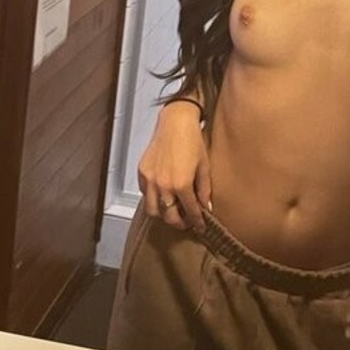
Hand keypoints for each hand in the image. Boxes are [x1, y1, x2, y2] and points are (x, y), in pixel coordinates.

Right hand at [137, 101, 211, 232]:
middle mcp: (163, 185)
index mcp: (181, 185)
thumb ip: (204, 190)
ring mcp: (150, 180)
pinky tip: (163, 194)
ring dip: (163, 214)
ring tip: (172, 210)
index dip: (196, 222)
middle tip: (186, 221)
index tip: (200, 227)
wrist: (175, 123)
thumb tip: (206, 208)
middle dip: (179, 222)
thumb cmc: (192, 141)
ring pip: (152, 210)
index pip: (190, 212)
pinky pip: (145, 194)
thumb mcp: (204, 167)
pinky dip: (153, 199)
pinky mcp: (142, 172)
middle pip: (169, 217)